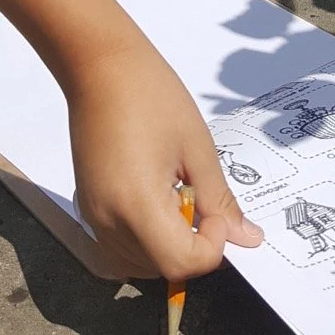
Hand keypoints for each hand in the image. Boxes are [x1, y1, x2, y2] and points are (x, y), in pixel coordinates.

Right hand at [66, 30, 263, 280]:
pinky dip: (147, 239)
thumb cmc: (152, 95)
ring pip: (140, 263)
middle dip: (192, 248)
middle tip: (201, 200)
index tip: (216, 211)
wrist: (98, 65)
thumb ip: (220, 200)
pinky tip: (157, 198)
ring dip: (169, 246)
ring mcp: (93, 216)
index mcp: (137, 205)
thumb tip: (247, 240)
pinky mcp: (88, 206)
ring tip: (177, 195)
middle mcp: (108, 221)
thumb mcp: (196, 146)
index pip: (181, 263)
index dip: (212, 247)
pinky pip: (121, 246)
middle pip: (160, 269)